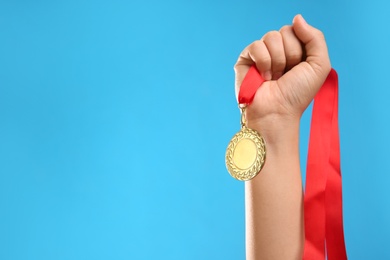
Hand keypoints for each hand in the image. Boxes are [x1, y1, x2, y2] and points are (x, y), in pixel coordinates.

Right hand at [234, 15, 330, 135]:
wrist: (277, 112)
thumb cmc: (298, 94)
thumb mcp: (319, 65)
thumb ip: (315, 37)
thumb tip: (297, 18)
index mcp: (294, 50)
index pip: (297, 29)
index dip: (301, 49)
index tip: (299, 68)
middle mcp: (277, 50)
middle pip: (285, 31)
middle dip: (290, 55)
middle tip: (286, 75)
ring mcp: (260, 54)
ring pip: (271, 36)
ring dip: (277, 61)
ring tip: (274, 77)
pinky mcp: (245, 59)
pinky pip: (256, 45)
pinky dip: (263, 62)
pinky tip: (263, 77)